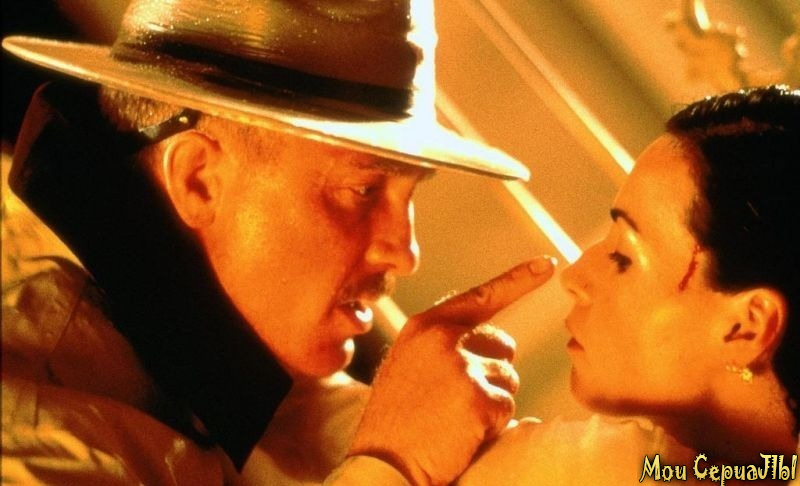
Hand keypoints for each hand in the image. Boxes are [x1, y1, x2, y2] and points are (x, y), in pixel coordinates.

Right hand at [347, 256, 555, 484]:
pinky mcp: (477, 398)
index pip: (480, 297)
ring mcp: (461, 366)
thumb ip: (440, 344)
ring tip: (454, 418)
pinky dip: (492, 424)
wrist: (382, 464)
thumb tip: (488, 340)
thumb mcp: (407, 364)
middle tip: (456, 401)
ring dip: (492, 401)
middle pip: (503, 345)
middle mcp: (443, 338)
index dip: (517, 280)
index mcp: (425, 326)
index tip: (546, 264)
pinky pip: (507, 408)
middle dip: (492, 372)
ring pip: (509, 378)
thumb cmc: (395, 420)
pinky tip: (461, 433)